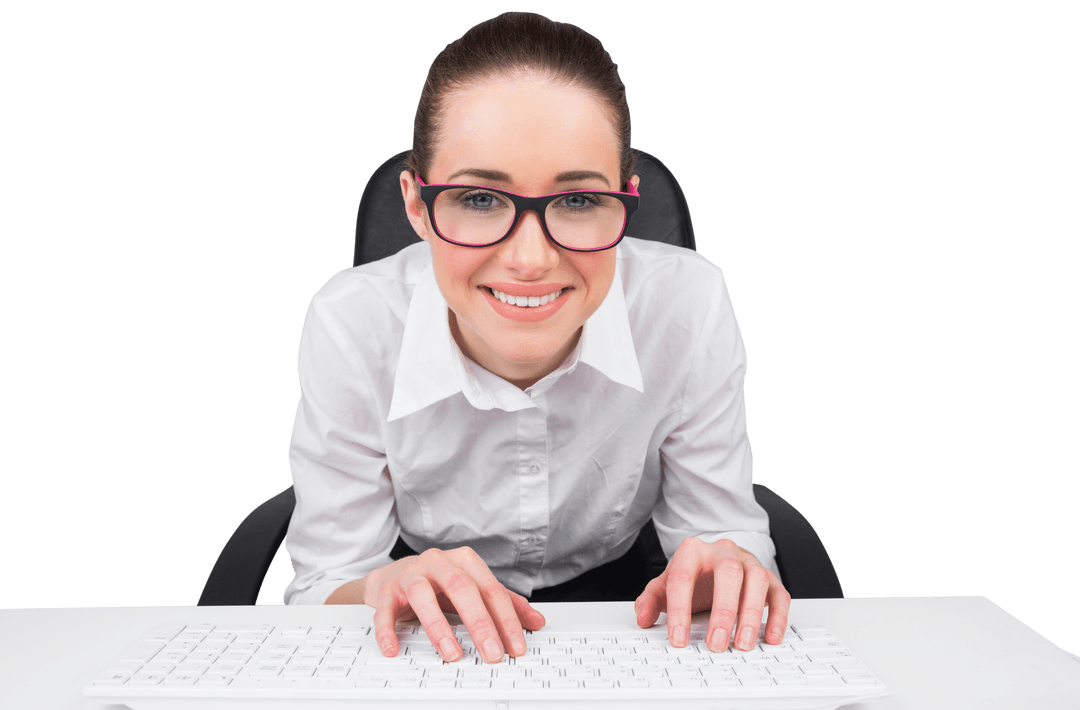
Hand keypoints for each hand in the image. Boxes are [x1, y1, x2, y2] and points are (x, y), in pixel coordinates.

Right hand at [362, 547, 545, 662]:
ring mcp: (410, 574)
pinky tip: (395, 649)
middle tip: (493, 654)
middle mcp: (438, 562)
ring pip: (424, 596)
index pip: (491, 589)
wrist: (393, 576)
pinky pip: (385, 610)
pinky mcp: (386, 591)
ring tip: (453, 654)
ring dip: (439, 628)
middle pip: (462, 588)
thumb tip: (536, 621)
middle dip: (480, 624)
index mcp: (464, 561)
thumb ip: (503, 603)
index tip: (516, 646)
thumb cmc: (439, 584)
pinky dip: (388, 631)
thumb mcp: (472, 589)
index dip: (506, 619)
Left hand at [634, 537, 789, 651]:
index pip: (683, 577)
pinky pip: (779, 593)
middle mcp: (723, 551)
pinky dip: (777, 616)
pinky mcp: (769, 576)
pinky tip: (771, 637)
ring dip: (751, 614)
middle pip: (728, 572)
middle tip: (716, 644)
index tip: (678, 639)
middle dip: (723, 610)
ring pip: (758, 579)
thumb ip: (651, 599)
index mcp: (692, 551)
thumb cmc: (691, 576)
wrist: (715, 560)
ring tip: (742, 644)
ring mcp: (749, 561)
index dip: (679, 610)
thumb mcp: (665, 584)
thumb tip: (643, 617)